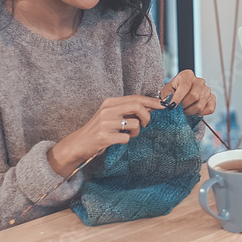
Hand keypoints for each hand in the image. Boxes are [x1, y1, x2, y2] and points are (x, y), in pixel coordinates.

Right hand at [47, 95, 163, 176]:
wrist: (79, 143)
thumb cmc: (99, 129)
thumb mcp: (111, 115)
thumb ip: (128, 109)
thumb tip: (151, 105)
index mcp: (110, 102)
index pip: (135, 98)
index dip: (151, 101)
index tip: (162, 106)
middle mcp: (107, 110)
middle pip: (137, 106)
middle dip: (147, 116)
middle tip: (145, 124)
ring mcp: (105, 123)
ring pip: (134, 124)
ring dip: (136, 132)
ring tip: (128, 134)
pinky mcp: (104, 137)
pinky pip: (126, 138)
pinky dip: (126, 140)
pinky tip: (117, 140)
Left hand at [163, 69, 216, 116]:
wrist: (180, 96)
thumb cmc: (173, 92)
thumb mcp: (166, 92)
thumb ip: (167, 97)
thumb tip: (168, 105)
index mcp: (187, 75)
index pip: (185, 86)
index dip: (178, 98)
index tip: (172, 106)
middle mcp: (199, 81)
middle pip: (194, 96)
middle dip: (184, 106)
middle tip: (179, 109)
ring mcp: (207, 89)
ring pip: (201, 105)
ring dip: (191, 111)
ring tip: (185, 110)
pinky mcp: (212, 98)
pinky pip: (210, 109)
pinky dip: (201, 113)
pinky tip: (194, 111)